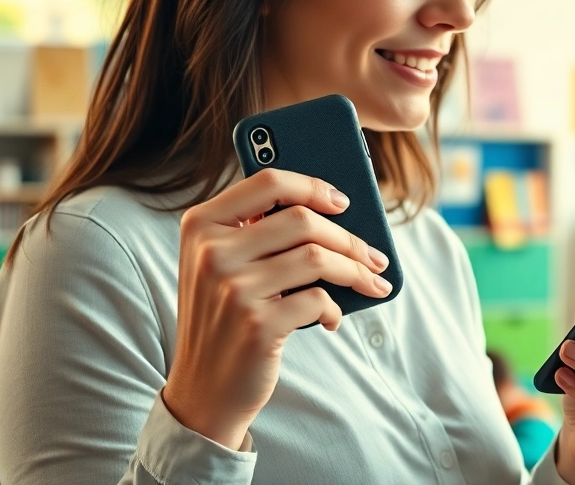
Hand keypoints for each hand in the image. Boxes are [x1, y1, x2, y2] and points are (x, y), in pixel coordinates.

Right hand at [161, 169, 392, 449]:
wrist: (202, 392)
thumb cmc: (223, 319)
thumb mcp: (220, 266)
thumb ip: (254, 231)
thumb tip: (329, 209)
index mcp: (200, 225)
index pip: (267, 183)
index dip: (313, 187)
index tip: (343, 202)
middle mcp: (212, 252)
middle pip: (302, 220)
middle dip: (348, 238)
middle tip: (373, 256)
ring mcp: (232, 289)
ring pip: (318, 257)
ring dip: (354, 271)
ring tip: (371, 282)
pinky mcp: (257, 325)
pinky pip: (318, 300)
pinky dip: (334, 308)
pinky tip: (332, 318)